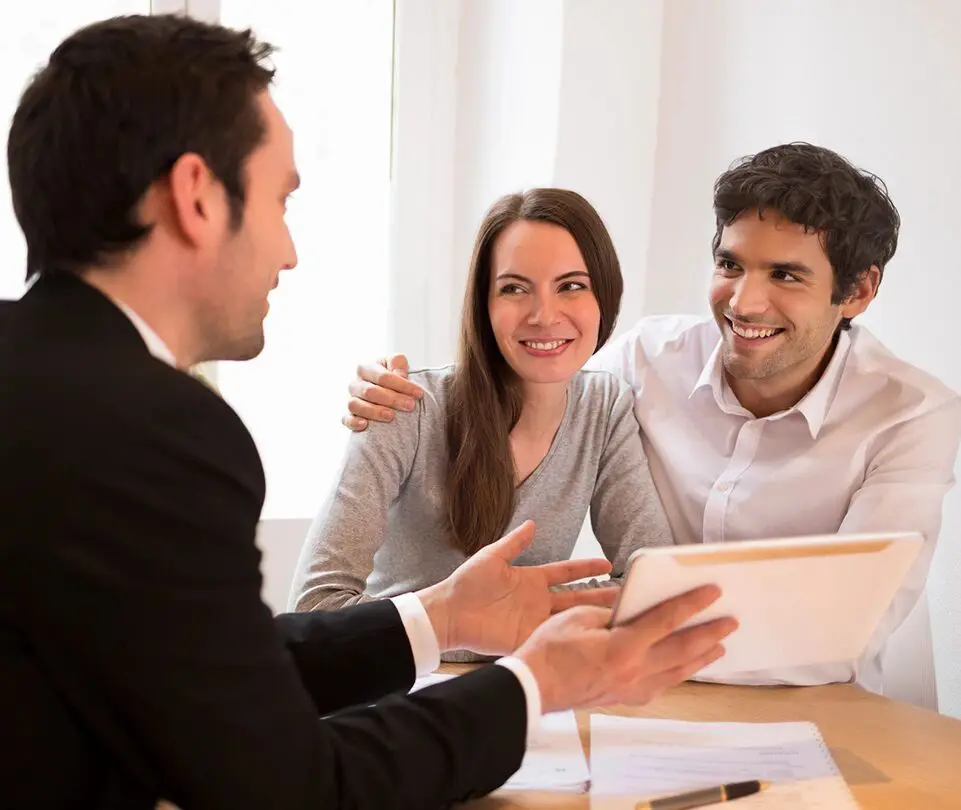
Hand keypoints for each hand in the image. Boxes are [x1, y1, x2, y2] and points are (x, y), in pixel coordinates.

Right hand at [343, 354, 424, 430]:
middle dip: (392, 399)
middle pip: (370, 391)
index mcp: (366, 368)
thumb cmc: (393, 377)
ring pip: (355, 405)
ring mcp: (351, 399)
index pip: (383, 376)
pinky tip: (366, 425)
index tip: (419, 394)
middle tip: (410, 406)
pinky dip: (354, 422)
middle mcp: (355, 383)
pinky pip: (346, 419)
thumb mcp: (396, 364)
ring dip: (374, 411)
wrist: (385, 390)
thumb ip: (398, 364)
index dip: (402, 385)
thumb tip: (400, 375)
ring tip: (391, 416)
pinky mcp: (348, 415)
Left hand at [416, 521, 616, 654]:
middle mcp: (538, 600)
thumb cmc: (467, 583)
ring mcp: (535, 620)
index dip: (587, 567)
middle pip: (577, 596)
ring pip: (571, 618)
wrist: (449, 612)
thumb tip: (532, 523)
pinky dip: (573, 637)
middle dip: (601, 595)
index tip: (608, 563)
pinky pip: (555, 637)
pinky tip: (594, 638)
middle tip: (627, 594)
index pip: (567, 572)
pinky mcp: (528, 637)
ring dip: (592, 617)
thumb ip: (514, 542)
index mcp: (532, 579)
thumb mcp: (492, 557)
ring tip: (618, 616)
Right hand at [514, 586, 737, 712]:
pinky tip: (682, 670)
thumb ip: (611, 613)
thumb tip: (631, 612)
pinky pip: (660, 686)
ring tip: (718, 647)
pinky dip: (677, 675)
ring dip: (700, 658)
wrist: (533, 688)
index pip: (666, 620)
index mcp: (622, 647)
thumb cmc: (548, 650)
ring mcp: (630, 688)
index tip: (712, 592)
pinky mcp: (623, 697)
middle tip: (730, 622)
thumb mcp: (577, 617)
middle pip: (681, 650)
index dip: (691, 604)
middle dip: (709, 634)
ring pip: (676, 672)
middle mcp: (633, 671)